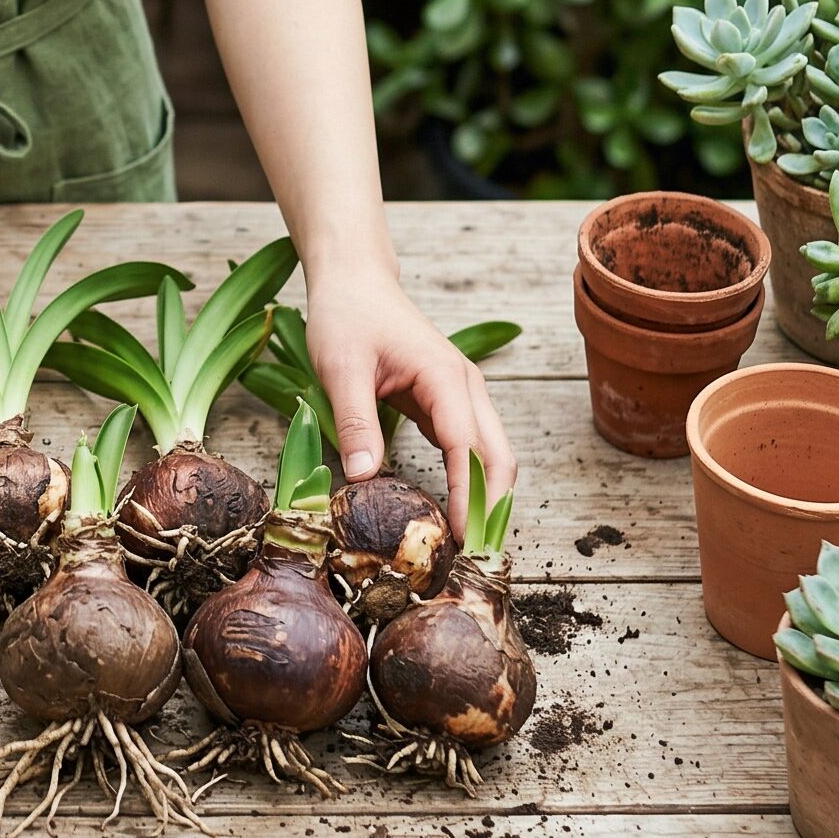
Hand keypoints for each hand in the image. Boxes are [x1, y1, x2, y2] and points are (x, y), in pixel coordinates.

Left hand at [302, 269, 516, 523]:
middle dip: (493, 506)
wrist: (352, 280)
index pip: (466, 448)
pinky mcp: (446, 402)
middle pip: (498, 456)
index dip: (469, 495)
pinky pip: (467, 448)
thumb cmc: (346, 315)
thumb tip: (364, 478)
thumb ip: (356, 421)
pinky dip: (469, 479)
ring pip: (490, 454)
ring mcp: (460, 395)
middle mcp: (465, 387)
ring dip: (486, 496)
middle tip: (473, 557)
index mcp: (445, 377)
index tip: (461, 538)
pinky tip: (454, 509)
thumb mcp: (341, 367)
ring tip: (466, 545)